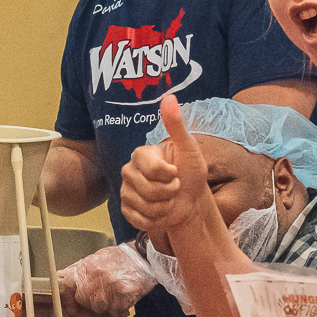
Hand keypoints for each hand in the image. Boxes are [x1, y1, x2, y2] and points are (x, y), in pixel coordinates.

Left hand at [58, 242, 158, 312]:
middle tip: (102, 297)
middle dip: (91, 302)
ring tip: (115, 296)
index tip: (72, 309)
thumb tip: (63, 277)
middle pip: (84, 300)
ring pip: (99, 308)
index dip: (67, 300)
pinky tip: (123, 300)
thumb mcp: (97, 257)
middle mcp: (95, 276)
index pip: (67, 285)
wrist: (144, 255)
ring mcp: (109, 285)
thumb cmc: (122, 257)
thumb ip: (81, 269)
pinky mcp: (122, 294)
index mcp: (86, 266)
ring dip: (106, 306)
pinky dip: (119, 309)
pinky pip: (115, 311)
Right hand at [120, 95, 212, 239]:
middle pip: (149, 191)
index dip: (171, 176)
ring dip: (164, 208)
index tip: (176, 172)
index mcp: (140, 154)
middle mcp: (128, 171)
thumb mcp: (188, 147)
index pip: (154, 171)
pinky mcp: (126, 211)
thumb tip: (169, 96)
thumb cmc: (190, 172)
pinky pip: (138, 220)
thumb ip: (176, 124)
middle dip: (169, 193)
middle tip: (174, 188)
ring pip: (146, 207)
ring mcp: (125, 191)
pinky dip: (155, 219)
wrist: (191, 199)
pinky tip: (159, 211)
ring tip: (168, 199)